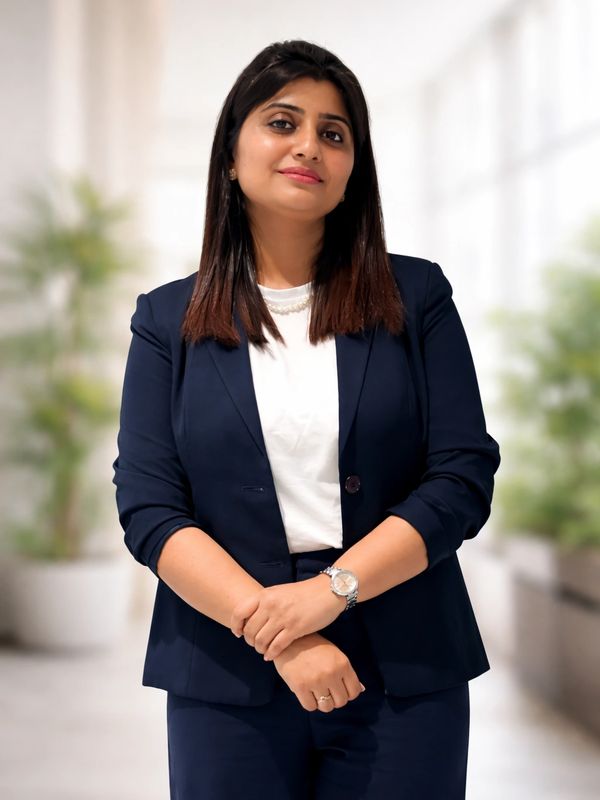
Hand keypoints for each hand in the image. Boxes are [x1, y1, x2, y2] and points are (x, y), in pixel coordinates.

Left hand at [230, 575, 345, 659]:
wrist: (327, 591)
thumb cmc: (303, 593)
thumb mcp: (280, 592)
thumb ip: (265, 603)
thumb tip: (250, 619)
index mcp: (265, 594)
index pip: (239, 612)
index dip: (236, 626)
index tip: (239, 634)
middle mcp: (271, 605)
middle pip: (249, 630)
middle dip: (250, 641)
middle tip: (255, 644)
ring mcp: (282, 617)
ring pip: (261, 641)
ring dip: (260, 649)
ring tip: (264, 650)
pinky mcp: (295, 628)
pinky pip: (276, 646)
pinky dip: (271, 654)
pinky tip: (271, 655)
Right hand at [272, 632, 365, 711]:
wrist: (289, 640)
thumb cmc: (313, 646)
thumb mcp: (334, 654)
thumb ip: (346, 672)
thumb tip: (361, 689)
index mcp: (342, 664)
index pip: (354, 692)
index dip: (348, 693)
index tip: (339, 690)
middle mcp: (331, 673)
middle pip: (341, 702)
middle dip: (334, 699)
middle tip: (326, 691)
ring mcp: (316, 681)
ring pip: (326, 707)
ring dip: (322, 703)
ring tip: (316, 692)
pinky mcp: (300, 687)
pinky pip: (310, 707)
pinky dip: (309, 702)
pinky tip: (307, 692)